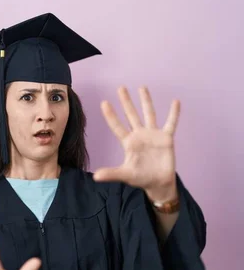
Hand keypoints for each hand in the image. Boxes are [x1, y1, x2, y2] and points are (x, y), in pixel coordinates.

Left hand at [94, 86, 178, 201]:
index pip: (117, 126)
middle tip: (120, 87)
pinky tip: (175, 101)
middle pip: (131, 115)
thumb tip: (95, 177)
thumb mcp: (125, 175)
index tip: (104, 102)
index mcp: (128, 142)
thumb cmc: (140, 178)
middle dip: (126, 101)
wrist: (158, 183)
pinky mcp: (166, 138)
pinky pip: (171, 123)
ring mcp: (153, 135)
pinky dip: (174, 113)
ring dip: (146, 101)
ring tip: (142, 87)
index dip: (111, 115)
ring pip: (149, 114)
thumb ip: (111, 174)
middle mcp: (139, 135)